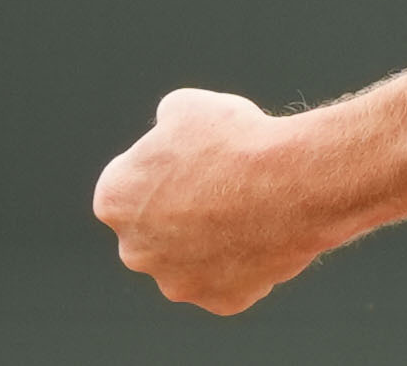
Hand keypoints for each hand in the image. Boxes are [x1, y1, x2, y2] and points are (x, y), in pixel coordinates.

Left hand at [94, 89, 330, 313]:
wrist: (292, 181)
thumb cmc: (238, 140)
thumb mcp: (188, 106)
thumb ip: (165, 125)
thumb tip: (169, 131)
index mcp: (115, 201)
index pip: (131, 183)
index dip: (168, 165)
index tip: (199, 156)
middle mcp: (134, 251)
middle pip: (159, 228)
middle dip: (186, 210)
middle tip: (228, 183)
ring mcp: (177, 283)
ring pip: (194, 259)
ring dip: (215, 239)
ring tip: (255, 205)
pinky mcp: (221, 300)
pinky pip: (233, 280)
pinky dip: (250, 260)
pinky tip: (269, 232)